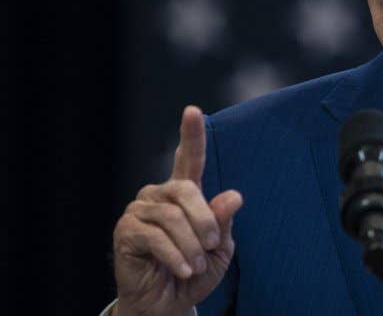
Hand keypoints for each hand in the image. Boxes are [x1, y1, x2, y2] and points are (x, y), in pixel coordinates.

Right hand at [112, 106, 243, 315]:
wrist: (168, 304)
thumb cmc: (195, 271)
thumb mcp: (219, 248)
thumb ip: (223, 222)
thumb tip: (233, 196)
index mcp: (184, 193)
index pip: (189, 158)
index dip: (191, 134)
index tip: (192, 110)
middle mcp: (159, 194)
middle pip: (188, 190)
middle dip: (206, 220)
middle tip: (212, 246)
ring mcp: (139, 211)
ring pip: (173, 217)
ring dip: (191, 245)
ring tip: (195, 265)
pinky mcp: (126, 231)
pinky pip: (156, 237)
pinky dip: (176, 255)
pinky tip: (183, 269)